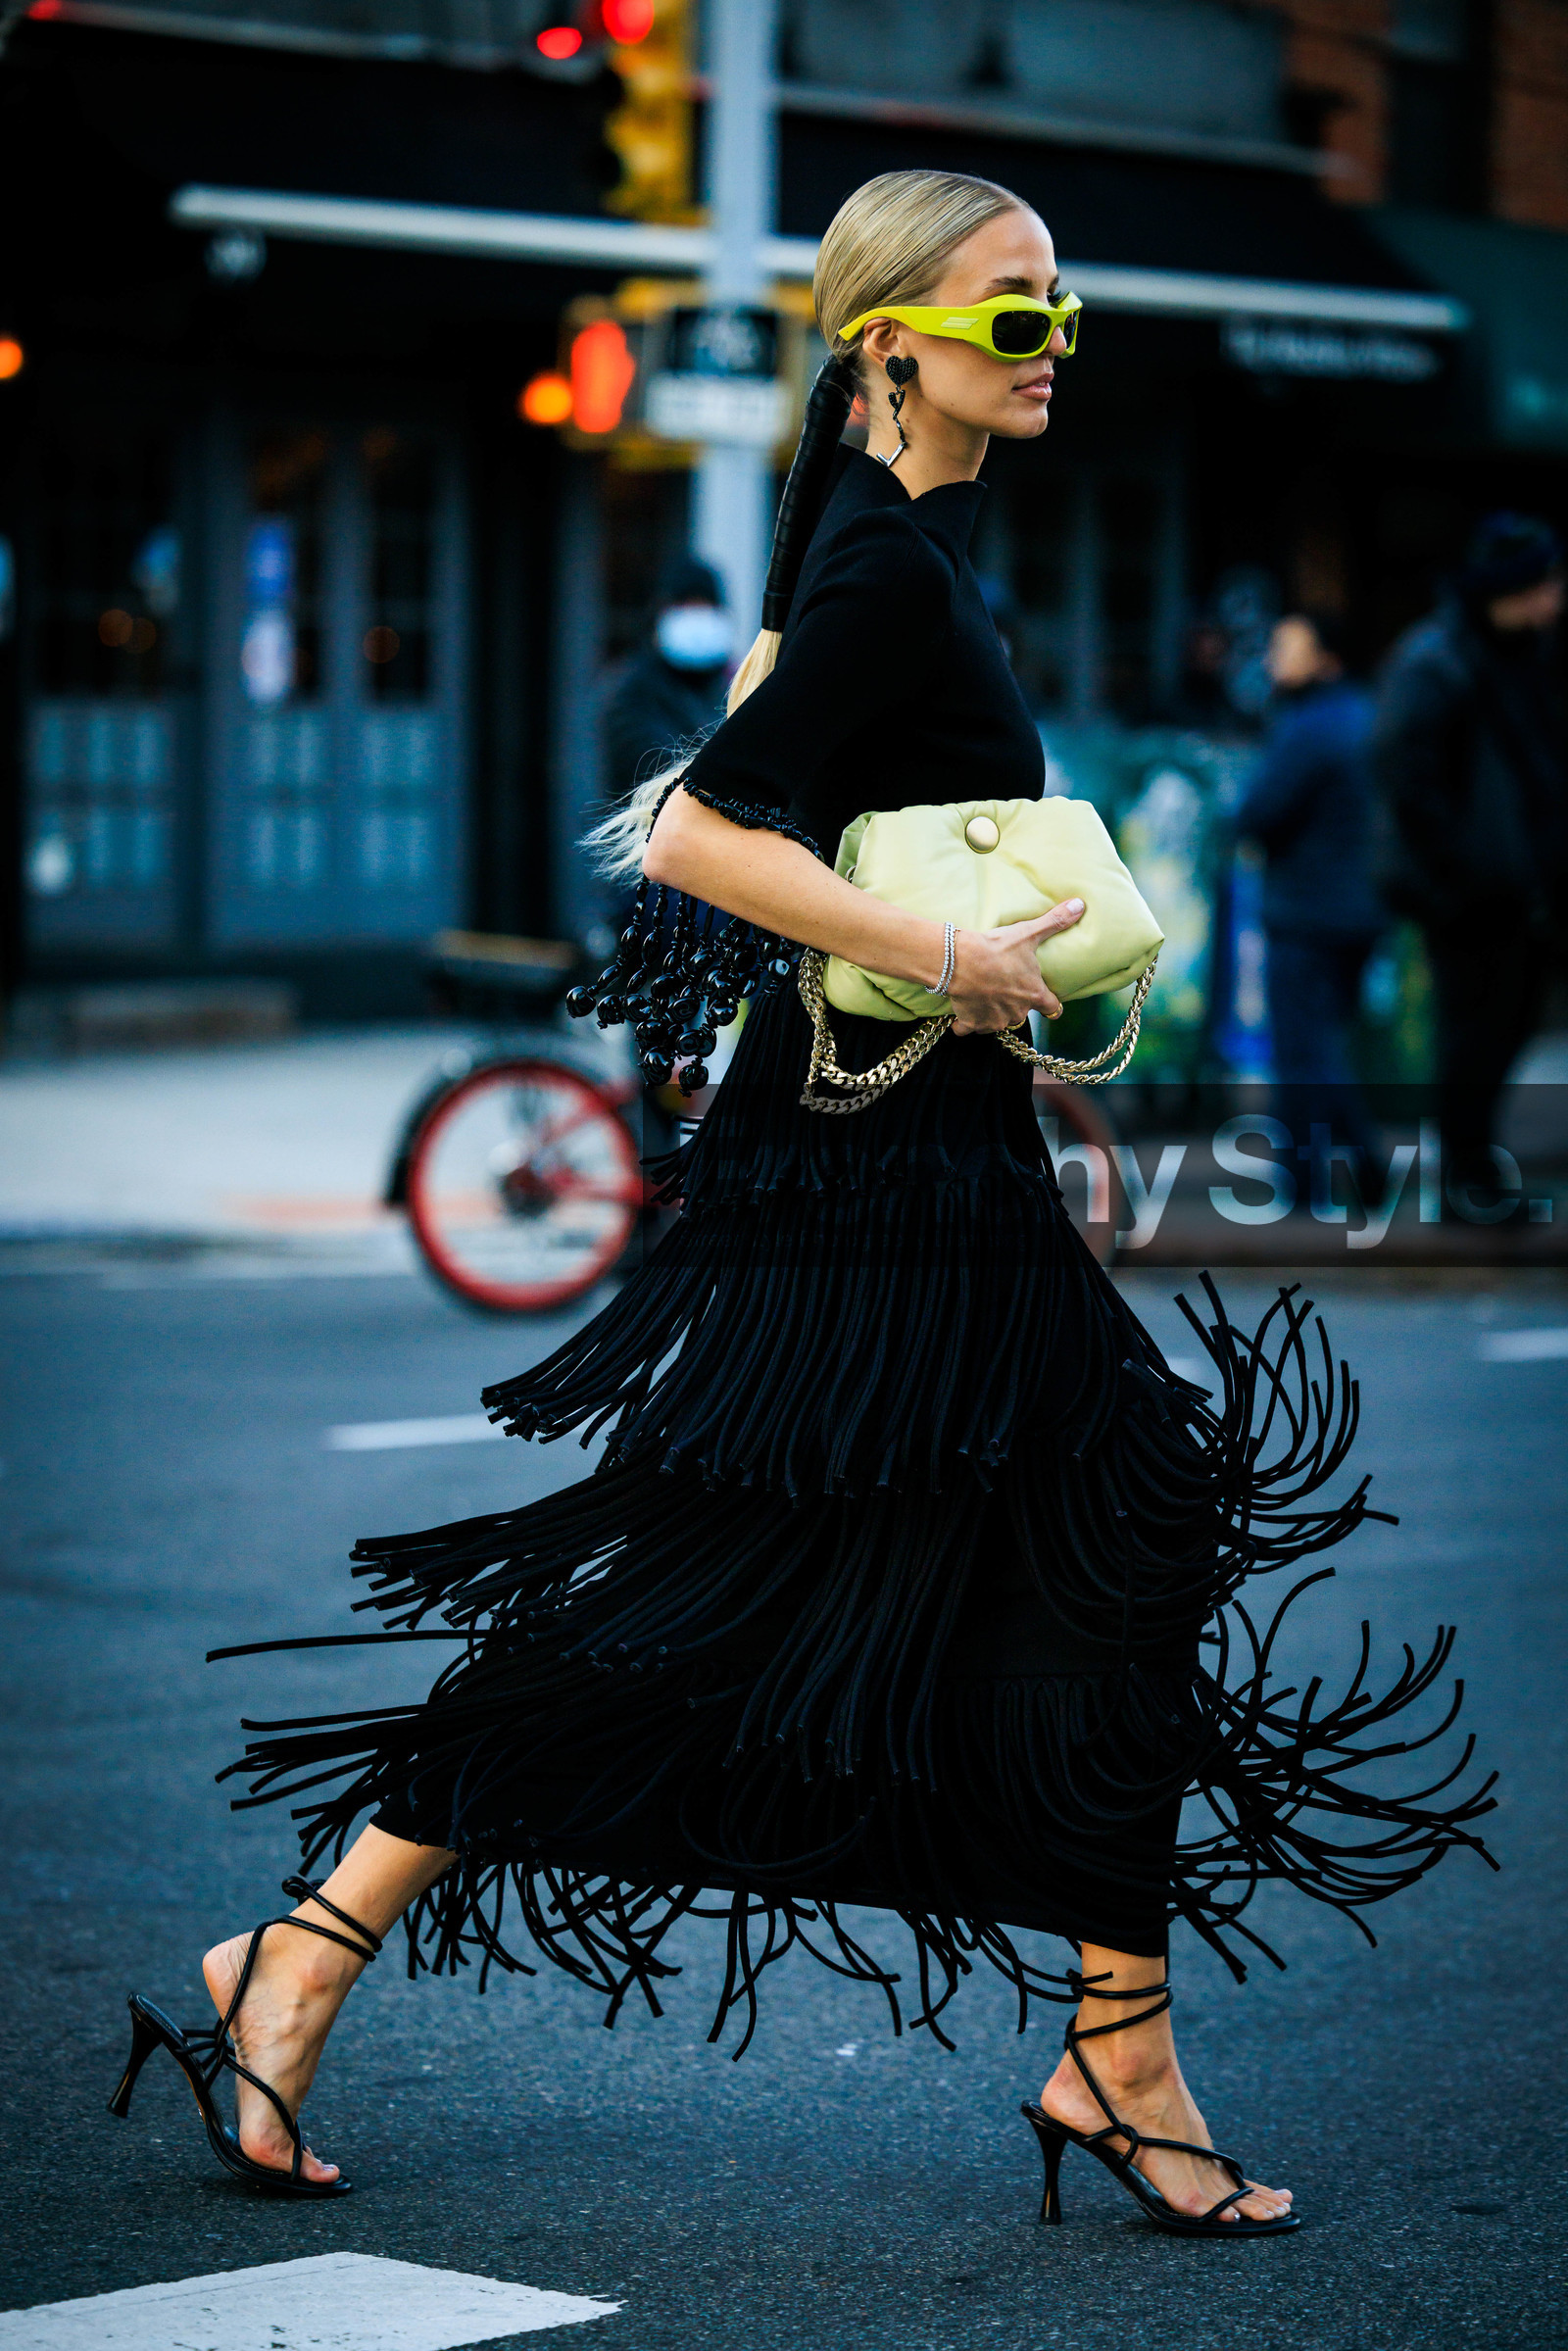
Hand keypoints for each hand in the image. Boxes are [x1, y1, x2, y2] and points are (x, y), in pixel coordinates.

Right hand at [945, 900, 1084, 1035]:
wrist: (961, 961)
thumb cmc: (997, 949)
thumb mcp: (1028, 933)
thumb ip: (1055, 922)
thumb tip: (1079, 905)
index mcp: (1034, 994)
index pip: (1053, 1009)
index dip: (1052, 1005)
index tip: (1049, 1002)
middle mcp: (1017, 1012)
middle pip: (1022, 1014)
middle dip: (1015, 1004)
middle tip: (1005, 987)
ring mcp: (994, 1021)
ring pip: (997, 1022)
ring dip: (992, 1013)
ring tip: (984, 995)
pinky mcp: (972, 1023)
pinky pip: (968, 1029)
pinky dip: (966, 1023)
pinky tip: (962, 1012)